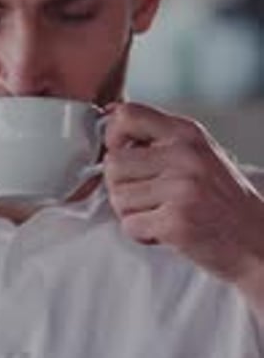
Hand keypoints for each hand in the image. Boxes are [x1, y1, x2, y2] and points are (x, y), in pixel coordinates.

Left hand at [104, 102, 263, 283]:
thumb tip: (109, 119)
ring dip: (132, 213)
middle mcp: (184, 155)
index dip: (113, 138)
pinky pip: (131, 225)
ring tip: (160, 215)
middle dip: (120, 187)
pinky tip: (166, 232)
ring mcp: (181, 188)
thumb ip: (160, 140)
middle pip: (113, 164)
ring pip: (118, 197)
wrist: (257, 242)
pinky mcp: (177, 221)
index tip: (124, 157)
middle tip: (145, 200)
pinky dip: (143, 234)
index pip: (126, 115)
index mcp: (187, 133)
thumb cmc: (222, 201)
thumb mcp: (199, 155)